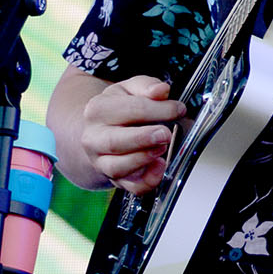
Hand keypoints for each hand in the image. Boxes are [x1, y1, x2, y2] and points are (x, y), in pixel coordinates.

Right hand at [77, 75, 183, 194]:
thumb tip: (161, 90)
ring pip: (118, 167)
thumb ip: (146, 86)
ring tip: (162, 149)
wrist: (100, 131)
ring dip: (144, 159)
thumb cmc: (118, 108)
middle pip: (116, 142)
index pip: (131, 109)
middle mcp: (94, 138)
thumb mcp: (129, 89)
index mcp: (98, 110)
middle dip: (144, 138)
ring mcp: (101, 161)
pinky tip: (159, 168)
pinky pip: (130, 187)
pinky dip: (147, 181)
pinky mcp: (114, 179)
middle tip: (166, 133)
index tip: (178, 109)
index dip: (159, 109)